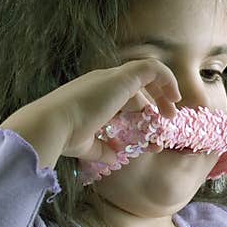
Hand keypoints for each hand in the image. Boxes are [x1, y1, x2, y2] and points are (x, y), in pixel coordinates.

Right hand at [0, 58, 180, 167]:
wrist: (52, 124)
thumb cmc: (63, 136)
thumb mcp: (86, 145)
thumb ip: (101, 149)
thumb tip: (114, 157)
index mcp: (91, 95)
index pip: (120, 98)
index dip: (137, 114)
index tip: (147, 133)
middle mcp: (101, 82)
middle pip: (134, 88)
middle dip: (151, 107)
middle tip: (164, 124)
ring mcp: (111, 78)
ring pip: (145, 75)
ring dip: (161, 93)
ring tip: (171, 114)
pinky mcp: (122, 78)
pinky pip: (152, 69)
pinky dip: (166, 79)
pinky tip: (174, 98)